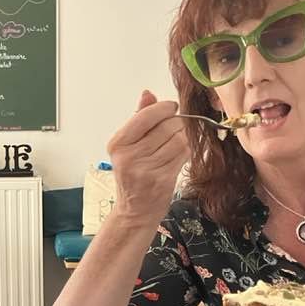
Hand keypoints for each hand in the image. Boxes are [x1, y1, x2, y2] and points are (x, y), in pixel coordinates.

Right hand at [106, 90, 189, 224]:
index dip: (164, 108)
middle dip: (176, 124)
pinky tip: (179, 155)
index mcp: (118, 144)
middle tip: (174, 130)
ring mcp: (145, 169)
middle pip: (167, 126)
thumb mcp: (129, 147)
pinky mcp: (162, 179)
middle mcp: (129, 156)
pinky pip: (184, 154)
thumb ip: (139, 119)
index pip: (147, 116)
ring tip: (175, 145)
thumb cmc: (133, 176)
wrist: (135, 211)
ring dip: (183, 138)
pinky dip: (187, 151)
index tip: (171, 108)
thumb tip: (148, 94)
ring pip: (179, 139)